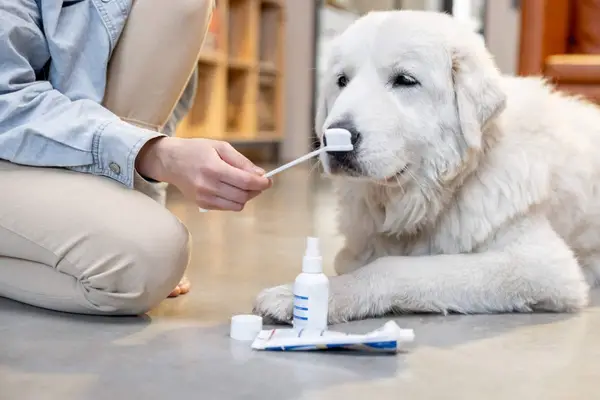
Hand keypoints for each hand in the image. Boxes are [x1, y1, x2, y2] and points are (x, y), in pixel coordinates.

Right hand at [136, 137, 271, 210]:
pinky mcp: (202, 204)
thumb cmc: (197, 150)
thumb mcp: (220, 147)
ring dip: (246, 196)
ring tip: (244, 185)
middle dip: (256, 190)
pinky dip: (234, 200)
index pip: (245, 182)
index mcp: (213, 168)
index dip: (261, 183)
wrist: (170, 161)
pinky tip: (230, 189)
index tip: (269, 181)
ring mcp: (204, 197)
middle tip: (258, 181)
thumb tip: (260, 174)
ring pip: (237, 205)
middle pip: (243, 196)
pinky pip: (227, 207)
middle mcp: (208, 185)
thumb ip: (241, 161)